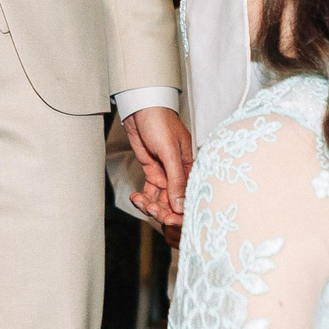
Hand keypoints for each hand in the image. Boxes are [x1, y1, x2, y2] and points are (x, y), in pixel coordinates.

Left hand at [122, 106, 192, 237]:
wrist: (141, 108)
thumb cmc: (160, 123)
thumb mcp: (170, 152)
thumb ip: (176, 179)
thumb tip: (181, 205)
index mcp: (191, 168)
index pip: (190, 196)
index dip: (182, 210)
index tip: (172, 220)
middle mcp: (180, 173)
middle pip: (175, 201)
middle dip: (165, 210)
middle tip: (153, 212)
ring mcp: (165, 172)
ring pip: (162, 198)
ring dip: (152, 205)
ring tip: (142, 203)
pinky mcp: (152, 171)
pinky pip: (150, 191)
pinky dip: (144, 197)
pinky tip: (137, 199)